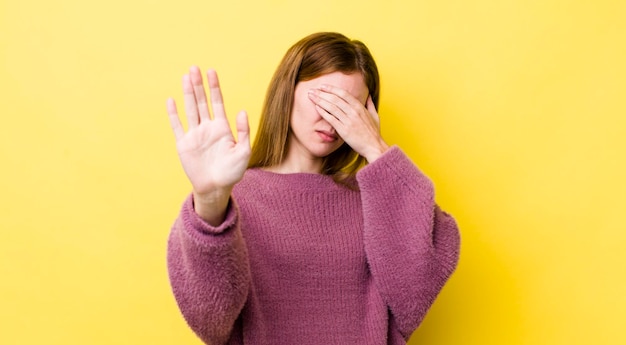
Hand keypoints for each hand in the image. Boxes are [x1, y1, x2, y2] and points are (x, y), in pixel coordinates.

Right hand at [167, 66, 249, 222]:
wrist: (216, 188)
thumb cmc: (232, 172)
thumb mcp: (244, 152)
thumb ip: (244, 132)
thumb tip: (242, 111)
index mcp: (222, 128)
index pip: (217, 102)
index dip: (214, 87)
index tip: (211, 71)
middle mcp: (207, 128)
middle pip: (202, 102)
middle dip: (198, 85)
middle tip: (194, 68)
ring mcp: (195, 135)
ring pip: (190, 109)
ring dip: (187, 93)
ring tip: (185, 77)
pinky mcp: (184, 144)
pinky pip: (177, 126)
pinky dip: (174, 114)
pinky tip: (171, 100)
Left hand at [308, 85, 388, 161]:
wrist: (374, 147)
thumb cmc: (374, 133)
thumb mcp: (375, 116)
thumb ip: (370, 104)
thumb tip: (368, 95)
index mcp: (360, 107)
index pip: (343, 93)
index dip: (331, 88)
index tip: (322, 86)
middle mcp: (354, 112)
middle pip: (335, 98)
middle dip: (321, 93)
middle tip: (312, 90)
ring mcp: (348, 121)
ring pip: (331, 107)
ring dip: (319, 100)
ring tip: (310, 96)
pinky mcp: (344, 130)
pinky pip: (331, 119)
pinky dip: (323, 112)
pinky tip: (316, 108)